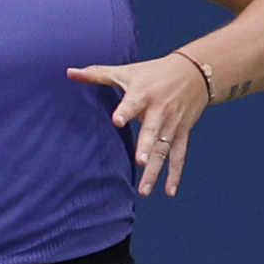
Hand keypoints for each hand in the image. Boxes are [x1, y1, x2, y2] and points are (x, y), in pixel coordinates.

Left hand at [67, 55, 208, 196]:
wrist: (194, 72)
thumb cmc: (153, 73)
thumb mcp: (127, 71)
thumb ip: (97, 74)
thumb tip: (69, 72)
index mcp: (143, 94)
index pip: (133, 103)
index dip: (125, 111)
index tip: (117, 120)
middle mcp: (159, 111)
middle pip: (152, 131)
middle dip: (146, 146)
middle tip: (140, 161)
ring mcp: (172, 124)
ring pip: (163, 149)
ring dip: (155, 170)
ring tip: (144, 190)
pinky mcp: (182, 133)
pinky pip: (179, 156)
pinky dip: (175, 174)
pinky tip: (169, 192)